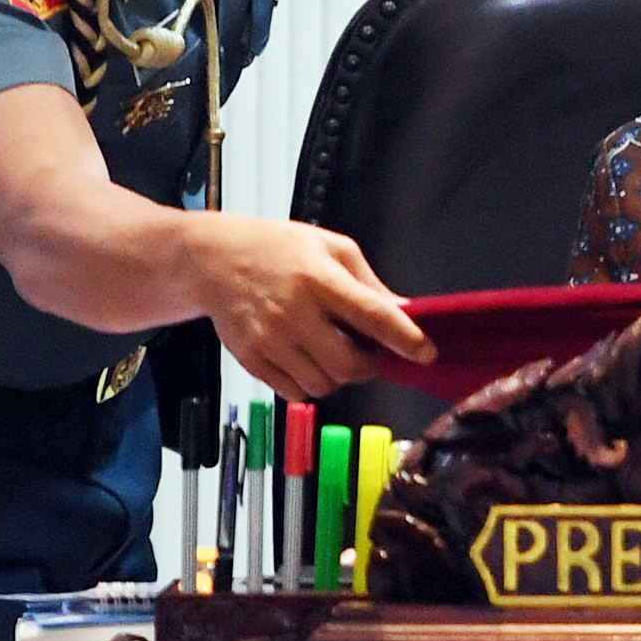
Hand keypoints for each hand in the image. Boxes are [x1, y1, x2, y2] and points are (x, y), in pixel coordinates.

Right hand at [184, 215, 436, 402]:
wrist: (214, 260)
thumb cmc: (279, 248)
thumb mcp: (332, 248)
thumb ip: (369, 284)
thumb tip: (405, 313)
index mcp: (319, 279)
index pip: (372, 316)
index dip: (405, 339)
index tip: (426, 352)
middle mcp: (293, 313)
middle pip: (348, 365)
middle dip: (370, 366)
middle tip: (371, 352)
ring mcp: (269, 340)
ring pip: (323, 385)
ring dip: (340, 377)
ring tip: (336, 353)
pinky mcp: (250, 359)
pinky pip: (294, 392)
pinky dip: (311, 384)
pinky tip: (310, 359)